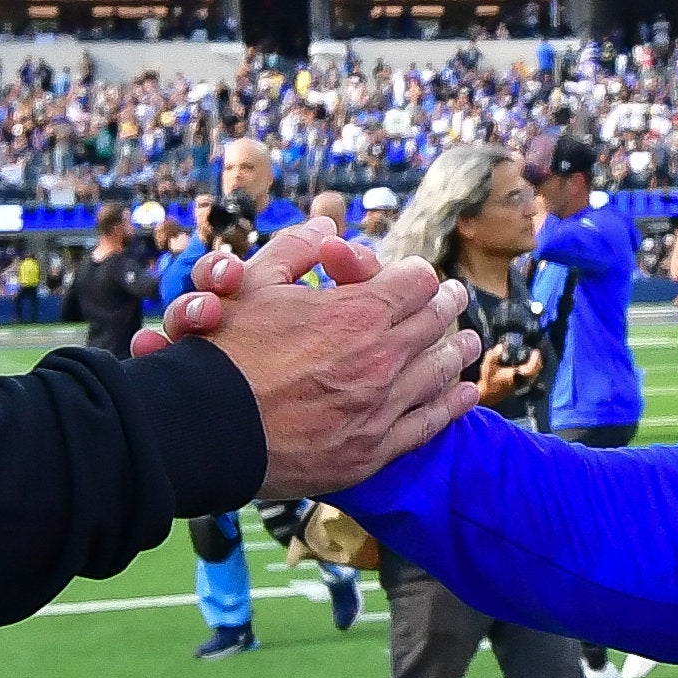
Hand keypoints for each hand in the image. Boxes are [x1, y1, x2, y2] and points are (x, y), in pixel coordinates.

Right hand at [143, 225, 480, 497]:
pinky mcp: (375, 449)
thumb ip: (295, 250)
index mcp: (358, 312)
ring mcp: (382, 407)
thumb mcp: (253, 283)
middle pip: (434, 323)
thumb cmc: (226, 353)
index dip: (416, 275)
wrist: (208, 430)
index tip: (418, 277)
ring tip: (469, 341)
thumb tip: (328, 228)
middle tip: (455, 299)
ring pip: (440, 372)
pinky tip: (467, 393)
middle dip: (446, 306)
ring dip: (458, 351)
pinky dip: (454, 404)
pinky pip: (429, 424)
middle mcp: (381, 358)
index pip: (416, 281)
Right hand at [478, 347, 541, 407]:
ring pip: (533, 376)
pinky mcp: (519, 387)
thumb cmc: (488, 381)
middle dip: (537, 362)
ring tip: (534, 358)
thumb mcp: (488, 366)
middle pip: (535, 372)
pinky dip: (531, 372)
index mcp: (516, 376)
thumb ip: (493, 355)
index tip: (536, 352)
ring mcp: (520, 385)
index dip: (535, 360)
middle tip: (536, 353)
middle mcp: (520, 382)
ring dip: (535, 367)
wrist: (487, 395)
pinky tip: (528, 367)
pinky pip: (529, 379)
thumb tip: (500, 347)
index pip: (531, 369)